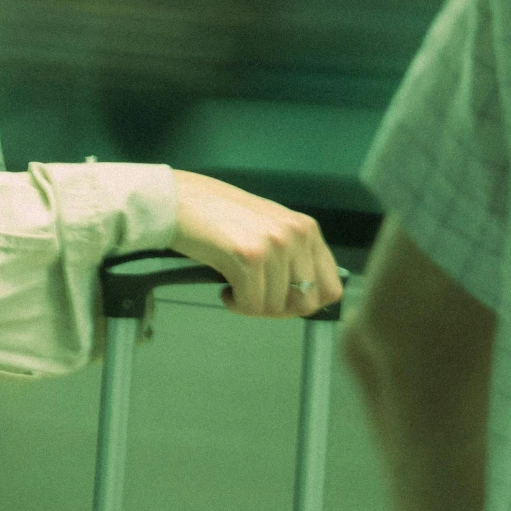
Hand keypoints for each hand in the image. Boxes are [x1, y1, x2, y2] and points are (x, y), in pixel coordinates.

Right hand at [169, 171, 342, 317]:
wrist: (178, 200)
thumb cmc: (217, 214)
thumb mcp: (269, 226)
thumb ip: (292, 254)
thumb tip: (307, 296)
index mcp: (306, 228)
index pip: (331, 286)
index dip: (307, 303)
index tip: (283, 302)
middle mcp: (295, 234)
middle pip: (306, 303)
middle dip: (278, 310)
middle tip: (254, 298)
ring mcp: (274, 245)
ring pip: (275, 307)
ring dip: (252, 305)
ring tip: (233, 286)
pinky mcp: (249, 257)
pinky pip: (250, 305)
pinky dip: (235, 304)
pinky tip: (224, 288)